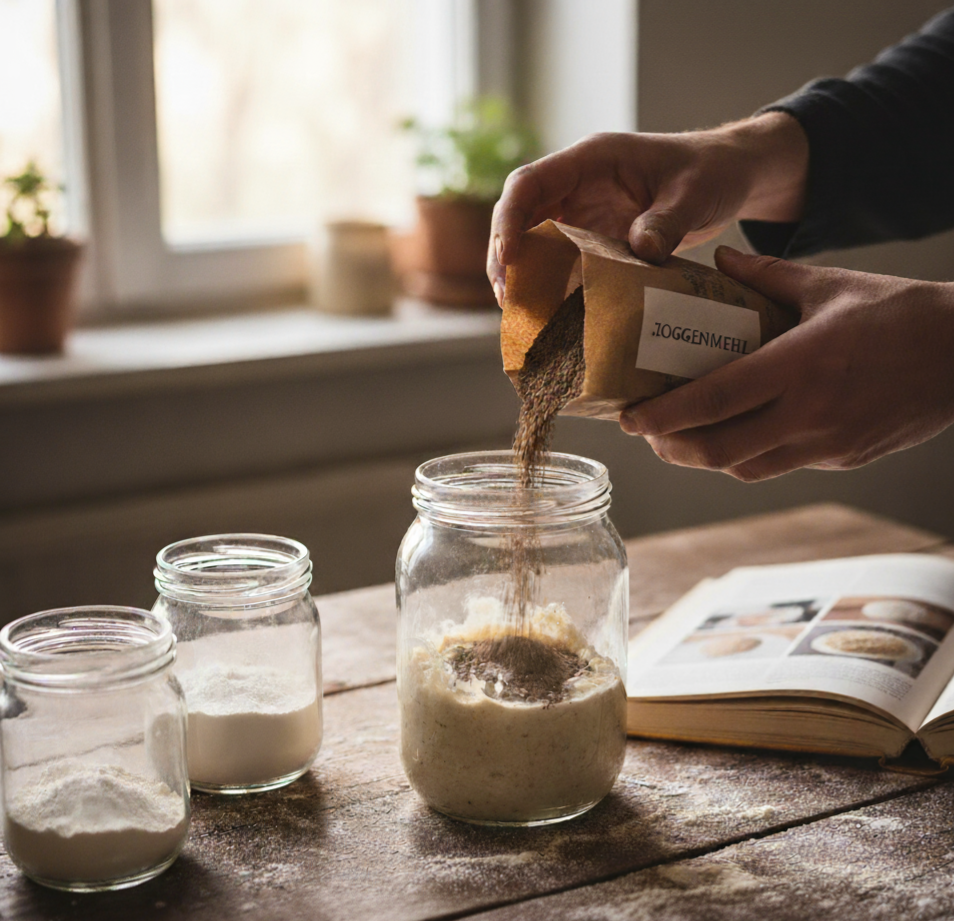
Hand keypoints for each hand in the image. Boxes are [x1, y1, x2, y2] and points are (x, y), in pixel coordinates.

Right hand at [487, 113, 807, 304]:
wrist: (728, 177)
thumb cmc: (711, 171)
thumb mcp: (695, 193)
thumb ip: (667, 221)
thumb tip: (642, 253)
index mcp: (590, 161)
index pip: (529, 184)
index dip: (509, 219)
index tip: (509, 258)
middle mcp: (576, 186)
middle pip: (519, 216)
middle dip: (505, 256)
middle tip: (508, 299)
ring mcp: (582, 213)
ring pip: (533, 242)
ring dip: (523, 276)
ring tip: (521, 314)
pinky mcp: (594, 239)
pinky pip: (561, 262)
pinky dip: (551, 287)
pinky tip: (550, 315)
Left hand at [619, 247, 953, 480]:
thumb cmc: (899, 313)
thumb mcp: (831, 285)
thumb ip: (767, 274)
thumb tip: (720, 259)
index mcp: (800, 365)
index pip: (714, 400)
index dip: (663, 416)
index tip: (629, 418)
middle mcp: (809, 414)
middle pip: (717, 449)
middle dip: (670, 446)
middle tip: (644, 431)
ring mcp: (827, 444)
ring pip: (743, 467)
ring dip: (702, 457)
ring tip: (675, 438)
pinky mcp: (841, 459)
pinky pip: (776, 466)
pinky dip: (743, 457)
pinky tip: (729, 437)